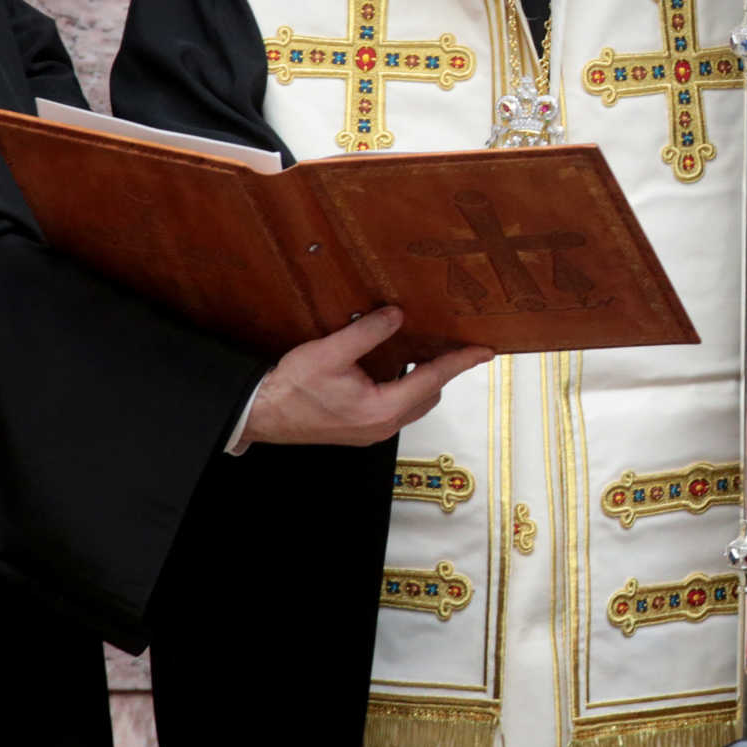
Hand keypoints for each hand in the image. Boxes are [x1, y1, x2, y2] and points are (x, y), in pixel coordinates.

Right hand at [241, 309, 491, 447]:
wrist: (262, 414)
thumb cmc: (290, 388)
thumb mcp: (329, 353)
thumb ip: (367, 333)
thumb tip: (397, 315)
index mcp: (380, 410)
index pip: (432, 379)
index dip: (460, 362)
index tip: (484, 351)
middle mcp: (382, 426)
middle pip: (429, 394)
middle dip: (442, 369)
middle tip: (450, 342)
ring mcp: (372, 431)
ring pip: (415, 403)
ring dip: (423, 379)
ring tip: (423, 350)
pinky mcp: (362, 430)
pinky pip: (398, 407)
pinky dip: (406, 387)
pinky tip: (394, 367)